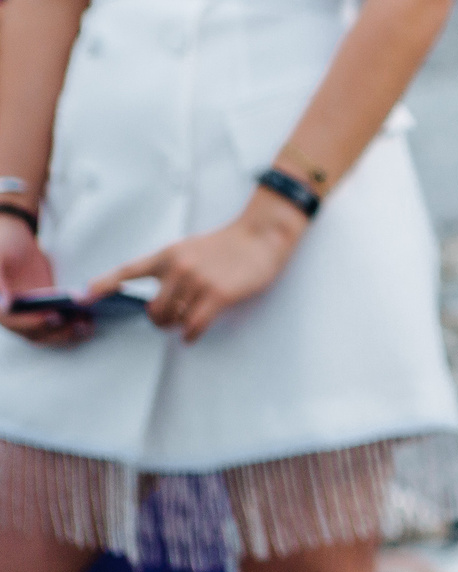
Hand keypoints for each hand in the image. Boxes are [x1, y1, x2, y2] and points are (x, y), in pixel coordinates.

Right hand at [0, 217, 85, 346]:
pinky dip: (74, 323)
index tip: (55, 316)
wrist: (14, 243)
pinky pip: (60, 322)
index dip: (34, 323)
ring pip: (49, 332)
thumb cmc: (2, 247)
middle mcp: (14, 315)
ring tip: (88, 324)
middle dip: (57, 332)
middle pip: (35, 333)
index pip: (15, 322)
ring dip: (69, 332)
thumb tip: (5, 306)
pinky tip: (91, 317)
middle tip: (79, 324)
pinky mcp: (45, 310)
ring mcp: (30, 315)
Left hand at [91, 191, 305, 342]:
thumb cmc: (228, 245)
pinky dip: (190, 335)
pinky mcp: (218, 295)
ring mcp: (198, 282)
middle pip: (153, 309)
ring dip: (177, 326)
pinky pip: (194, 325)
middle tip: (170, 319)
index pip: (128, 271)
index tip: (81, 297)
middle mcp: (178, 268)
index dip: (103, 285)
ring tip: (186, 323)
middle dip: (159, 319)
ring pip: (173, 319)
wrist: (261, 236)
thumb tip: (161, 299)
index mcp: (168, 255)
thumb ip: (172, 268)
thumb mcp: (191, 249)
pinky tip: (192, 335)